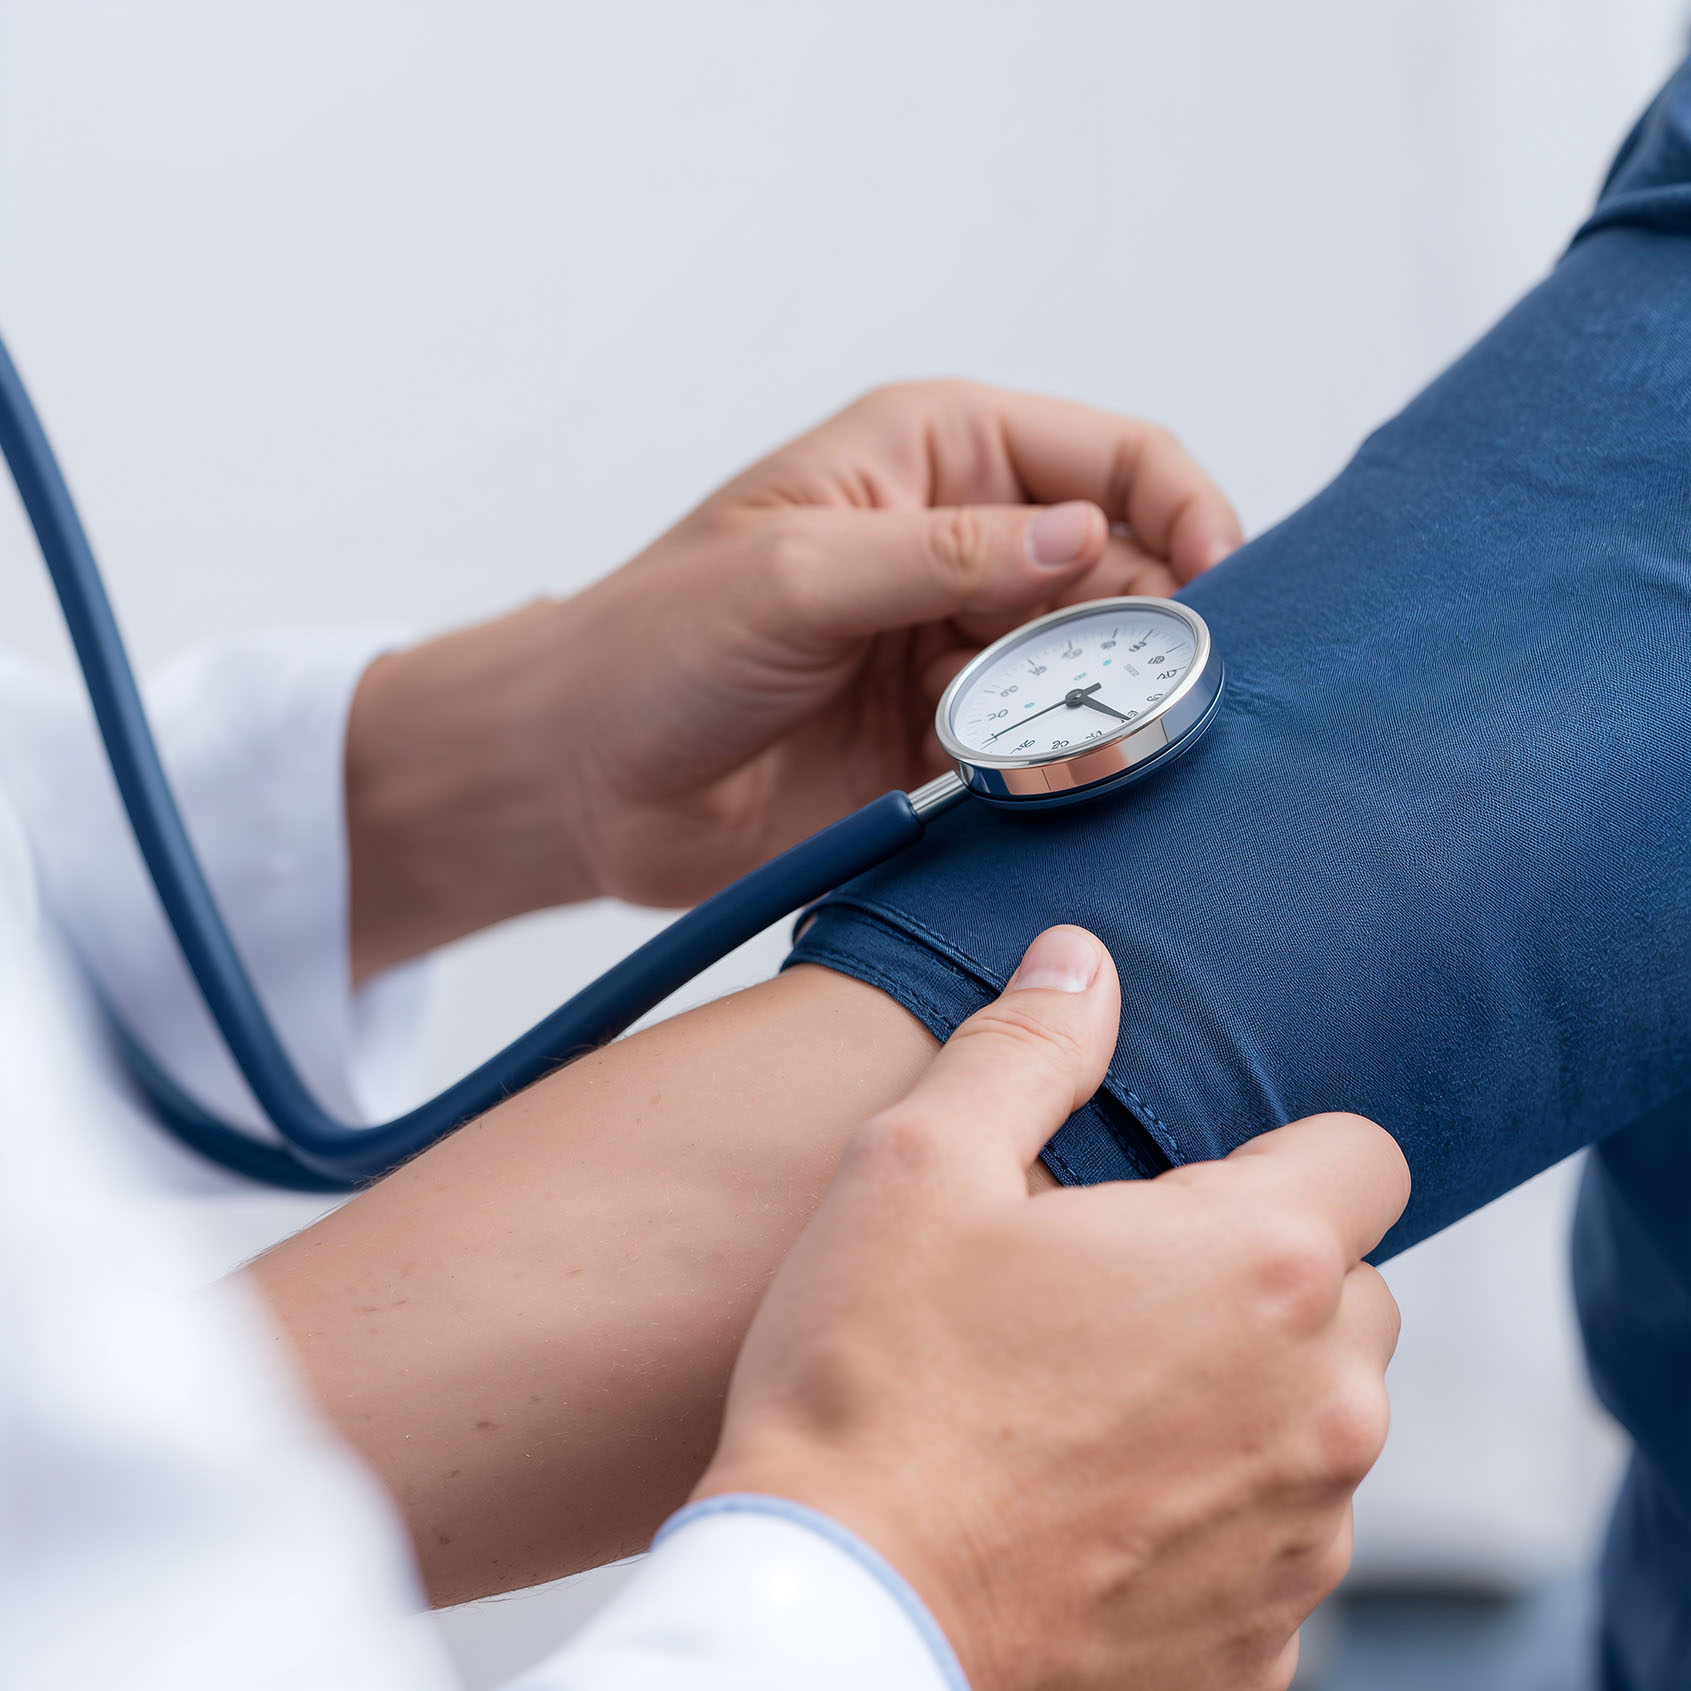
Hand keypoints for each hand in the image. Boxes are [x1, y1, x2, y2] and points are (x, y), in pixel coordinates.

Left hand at [561, 382, 1240, 906]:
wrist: (582, 779)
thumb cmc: (651, 645)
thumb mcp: (793, 574)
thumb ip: (940, 555)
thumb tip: (1086, 539)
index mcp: (935, 456)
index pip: (1111, 459)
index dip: (1184, 509)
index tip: (1223, 584)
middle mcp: (965, 546)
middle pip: (1123, 570)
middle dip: (1152, 628)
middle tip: (1149, 692)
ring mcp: (958, 648)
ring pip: (1091, 667)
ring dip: (1106, 708)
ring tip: (1084, 750)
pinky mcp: (947, 743)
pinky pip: (1043, 747)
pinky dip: (1061, 768)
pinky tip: (1046, 788)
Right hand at [696, 925, 1407, 1690]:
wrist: (834, 1620)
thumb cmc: (870, 1386)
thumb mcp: (919, 1166)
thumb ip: (1025, 1044)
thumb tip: (1081, 959)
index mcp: (1260, 1268)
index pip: (1366, 1156)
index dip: (1275, 1155)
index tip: (1178, 1190)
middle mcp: (1321, 1411)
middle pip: (1351, 1293)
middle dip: (1259, 1276)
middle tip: (1111, 1293)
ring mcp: (1301, 1543)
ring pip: (1317, 1421)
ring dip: (1238, 1395)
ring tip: (1086, 1404)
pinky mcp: (1261, 1651)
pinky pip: (1275, 1540)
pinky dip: (1212, 1512)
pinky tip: (1090, 1505)